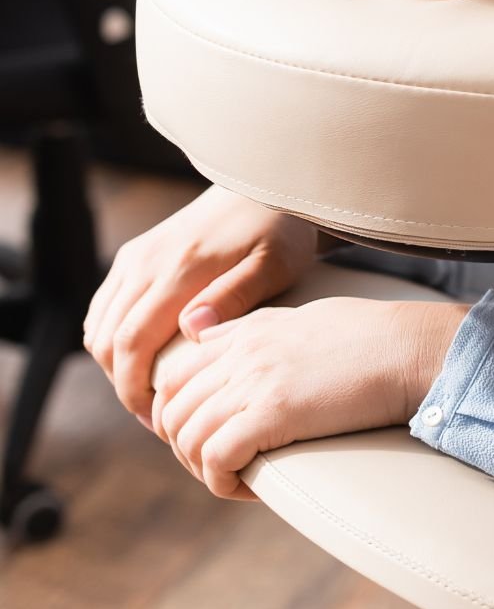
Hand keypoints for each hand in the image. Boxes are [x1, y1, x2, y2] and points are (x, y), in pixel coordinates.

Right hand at [84, 185, 322, 427]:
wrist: (265, 188)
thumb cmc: (279, 230)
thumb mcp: (272, 264)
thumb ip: (235, 296)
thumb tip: (190, 329)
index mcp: (178, 271)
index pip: (132, 344)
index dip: (134, 390)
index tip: (155, 420)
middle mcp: (145, 264)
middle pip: (107, 341)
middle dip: (123, 385)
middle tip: (156, 415)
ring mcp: (135, 258)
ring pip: (100, 326)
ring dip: (115, 364)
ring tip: (152, 391)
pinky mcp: (135, 255)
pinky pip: (105, 307)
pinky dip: (113, 339)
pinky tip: (143, 358)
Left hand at [149, 297, 469, 499]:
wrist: (415, 348)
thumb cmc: (377, 336)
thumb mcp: (307, 318)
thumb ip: (255, 326)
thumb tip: (208, 335)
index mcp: (248, 331)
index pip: (174, 375)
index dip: (176, 415)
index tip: (205, 438)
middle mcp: (242, 353)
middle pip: (172, 410)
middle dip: (184, 448)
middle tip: (219, 467)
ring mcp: (255, 381)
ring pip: (188, 437)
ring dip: (202, 469)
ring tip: (234, 479)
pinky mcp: (274, 412)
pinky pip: (217, 457)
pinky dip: (222, 481)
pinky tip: (248, 488)